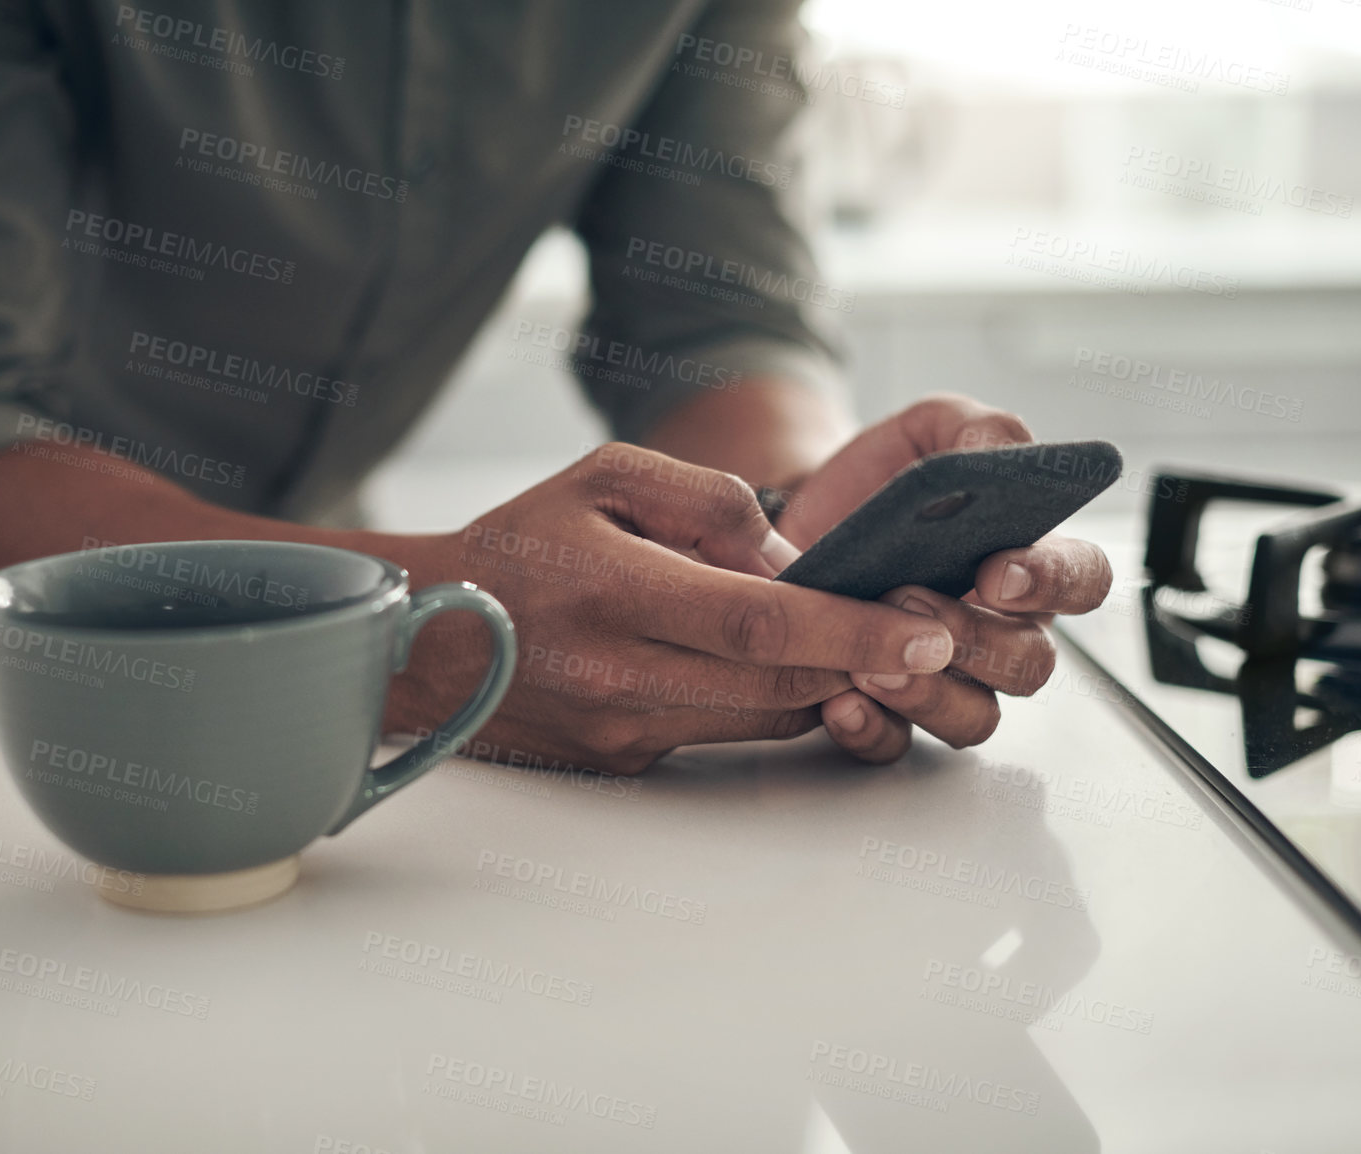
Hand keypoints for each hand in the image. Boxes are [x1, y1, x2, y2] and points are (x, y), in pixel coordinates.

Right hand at [384, 444, 960, 774]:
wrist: (434, 637)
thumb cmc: (524, 543)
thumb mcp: (606, 475)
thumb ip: (708, 500)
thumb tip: (791, 560)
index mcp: (614, 591)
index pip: (759, 625)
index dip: (851, 632)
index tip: (926, 631)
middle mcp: (621, 674)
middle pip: (780, 686)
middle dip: (864, 664)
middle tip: (923, 635)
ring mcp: (624, 729)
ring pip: (766, 718)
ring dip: (822, 684)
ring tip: (847, 638)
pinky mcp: (626, 761)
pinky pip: (727, 734)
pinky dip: (766, 701)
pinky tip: (766, 663)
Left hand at [776, 394, 1113, 762]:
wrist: (802, 515)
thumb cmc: (884, 479)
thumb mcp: (931, 431)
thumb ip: (978, 429)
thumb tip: (1003, 448)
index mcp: (1029, 563)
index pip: (1082, 583)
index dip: (1054, 584)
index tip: (999, 571)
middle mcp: (1000, 631)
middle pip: (1031, 664)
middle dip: (975, 639)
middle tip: (907, 599)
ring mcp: (948, 677)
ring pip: (974, 717)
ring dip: (927, 693)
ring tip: (869, 660)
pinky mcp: (886, 706)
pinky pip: (896, 744)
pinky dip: (872, 729)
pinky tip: (840, 701)